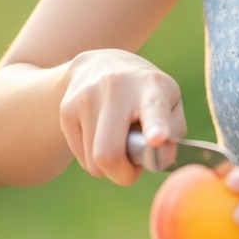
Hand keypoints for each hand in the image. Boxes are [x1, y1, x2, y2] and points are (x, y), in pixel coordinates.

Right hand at [58, 49, 186, 185]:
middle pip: (109, 153)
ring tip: (118, 141)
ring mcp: (86, 97)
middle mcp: (115, 87)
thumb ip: (172, 133)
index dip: (156, 127)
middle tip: (133, 167)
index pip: (153, 109)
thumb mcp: (170, 102)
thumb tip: (158, 159)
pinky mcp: (66, 109)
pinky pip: (81, 158)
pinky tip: (101, 135)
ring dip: (108, 166)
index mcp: (151, 87)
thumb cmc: (144, 93)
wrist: (98, 64)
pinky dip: (93, 158)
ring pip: (93, 163)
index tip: (157, 138)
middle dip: (122, 174)